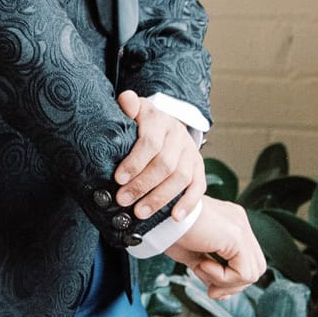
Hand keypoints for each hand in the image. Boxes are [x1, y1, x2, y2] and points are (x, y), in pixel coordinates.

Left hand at [114, 89, 204, 225]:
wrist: (164, 124)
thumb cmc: (141, 122)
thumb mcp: (133, 111)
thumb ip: (128, 106)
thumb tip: (126, 100)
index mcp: (159, 119)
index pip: (150, 142)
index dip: (134, 162)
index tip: (118, 178)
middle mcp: (178, 135)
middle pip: (164, 164)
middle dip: (142, 185)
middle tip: (123, 200)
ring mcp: (191, 151)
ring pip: (180, 178)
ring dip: (160, 198)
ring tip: (140, 212)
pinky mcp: (199, 167)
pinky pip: (198, 187)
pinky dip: (187, 203)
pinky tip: (174, 216)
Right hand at [166, 197, 266, 299]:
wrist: (157, 215)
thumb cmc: (168, 229)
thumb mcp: (193, 255)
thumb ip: (211, 271)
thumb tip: (222, 293)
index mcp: (230, 222)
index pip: (246, 260)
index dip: (231, 279)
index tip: (210, 287)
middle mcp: (239, 221)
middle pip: (255, 267)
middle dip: (233, 285)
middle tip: (211, 290)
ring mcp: (240, 226)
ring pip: (252, 273)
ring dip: (225, 282)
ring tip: (202, 268)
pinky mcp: (237, 235)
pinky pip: (243, 273)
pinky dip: (223, 278)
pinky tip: (203, 265)